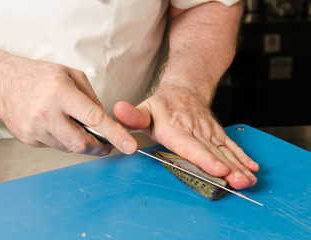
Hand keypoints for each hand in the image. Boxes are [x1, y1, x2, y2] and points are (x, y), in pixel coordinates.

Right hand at [0, 50, 136, 154]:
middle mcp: (47, 113)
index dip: (115, 134)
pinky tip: (59, 125)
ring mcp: (36, 129)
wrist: (3, 83)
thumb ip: (91, 99)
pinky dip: (64, 140)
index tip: (129, 145)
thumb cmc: (39, 76)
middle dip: (99, 147)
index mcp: (61, 93)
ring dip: (80, 142)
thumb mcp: (71, 76)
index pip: (95, 119)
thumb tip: (105, 120)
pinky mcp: (30, 139)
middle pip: (81, 143)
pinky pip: (56, 146)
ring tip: (76, 125)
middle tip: (107, 144)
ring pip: (69, 148)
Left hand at [114, 85, 258, 189]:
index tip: (218, 169)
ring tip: (248, 180)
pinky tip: (252, 168)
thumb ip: (134, 116)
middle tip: (238, 182)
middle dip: (228, 169)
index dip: (206, 159)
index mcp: (177, 129)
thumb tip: (119, 111)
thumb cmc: (164, 105)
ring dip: (239, 166)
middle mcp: (196, 132)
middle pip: (213, 153)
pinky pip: (232, 145)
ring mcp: (209, 133)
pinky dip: (243, 157)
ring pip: (226, 151)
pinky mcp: (217, 133)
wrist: (185, 88)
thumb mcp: (146, 109)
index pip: (192, 146)